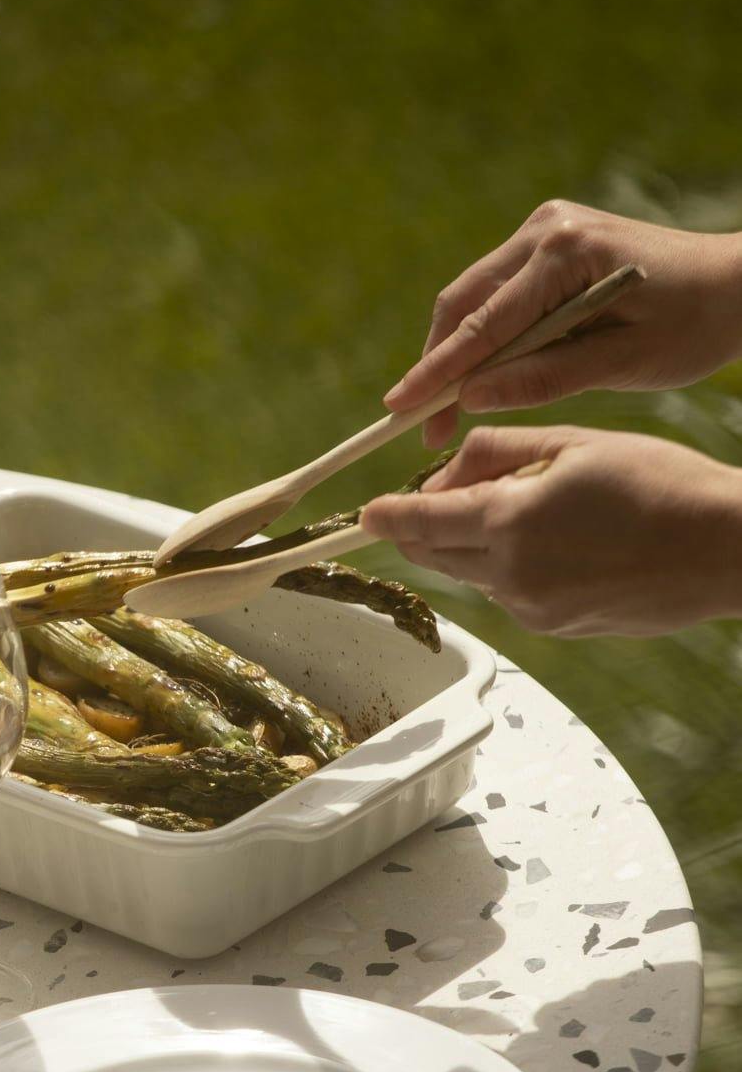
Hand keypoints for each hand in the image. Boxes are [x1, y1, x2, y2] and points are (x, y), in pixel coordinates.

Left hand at [360, 424, 741, 635]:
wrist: (724, 550)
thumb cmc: (658, 483)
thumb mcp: (573, 443)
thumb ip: (496, 451)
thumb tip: (443, 471)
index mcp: (508, 522)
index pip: (420, 523)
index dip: (386, 516)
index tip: (365, 513)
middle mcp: (510, 575)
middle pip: (434, 556)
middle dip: (424, 528)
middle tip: (441, 495)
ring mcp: (531, 609)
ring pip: (472, 575)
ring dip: (472, 545)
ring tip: (524, 507)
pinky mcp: (552, 628)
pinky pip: (508, 593)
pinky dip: (508, 566)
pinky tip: (557, 541)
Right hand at [385, 203, 741, 447]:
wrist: (735, 284)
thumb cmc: (692, 326)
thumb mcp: (623, 363)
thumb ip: (545, 378)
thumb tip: (472, 396)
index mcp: (567, 255)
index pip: (485, 324)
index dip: (438, 371)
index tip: (400, 408)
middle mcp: (546, 230)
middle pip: (464, 303)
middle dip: (439, 365)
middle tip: (422, 426)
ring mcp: (544, 229)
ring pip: (473, 297)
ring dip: (456, 353)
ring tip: (446, 411)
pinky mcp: (548, 241)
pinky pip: (497, 292)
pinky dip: (483, 335)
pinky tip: (481, 377)